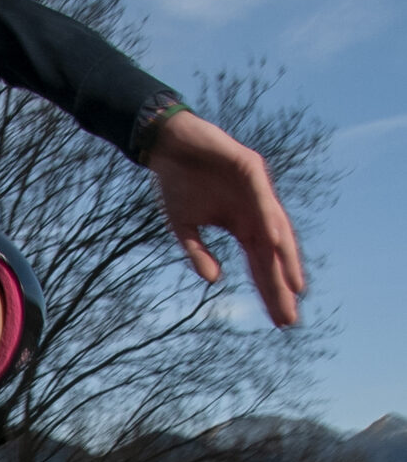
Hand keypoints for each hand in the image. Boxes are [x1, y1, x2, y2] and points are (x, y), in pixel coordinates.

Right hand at [147, 109, 304, 327]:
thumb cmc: (175, 182)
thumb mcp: (183, 226)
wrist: (167, 142)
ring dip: (286, 258)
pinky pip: (263, 199)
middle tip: (290, 316)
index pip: (260, 264)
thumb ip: (198, 253)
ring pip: (277, 229)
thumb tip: (214, 280)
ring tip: (294, 286)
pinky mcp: (250, 168)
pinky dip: (270, 221)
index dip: (268, 290)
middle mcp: (256, 210)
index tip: (279, 319)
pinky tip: (276, 243)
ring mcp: (257, 190)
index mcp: (242, 225)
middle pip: (273, 254)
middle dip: (281, 284)